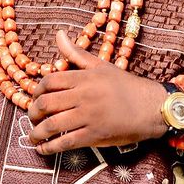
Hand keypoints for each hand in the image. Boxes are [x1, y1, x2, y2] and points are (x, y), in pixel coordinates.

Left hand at [27, 30, 167, 154]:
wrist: (151, 106)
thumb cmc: (126, 86)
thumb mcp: (101, 65)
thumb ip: (77, 53)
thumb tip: (59, 34)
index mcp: (84, 77)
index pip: (50, 81)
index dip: (37, 91)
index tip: (36, 98)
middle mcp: (84, 95)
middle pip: (46, 103)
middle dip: (33, 113)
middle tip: (32, 118)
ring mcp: (88, 116)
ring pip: (52, 125)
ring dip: (37, 132)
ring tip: (33, 136)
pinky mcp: (95, 135)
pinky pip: (66, 142)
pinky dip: (50, 147)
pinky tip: (43, 149)